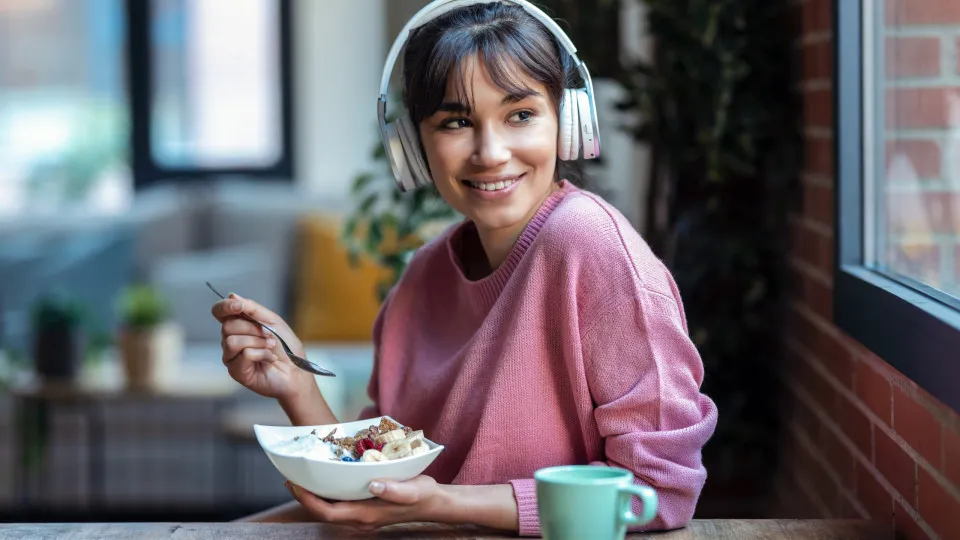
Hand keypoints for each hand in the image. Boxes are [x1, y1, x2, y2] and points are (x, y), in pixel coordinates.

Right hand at [210, 293, 313, 401]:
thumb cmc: (286, 347)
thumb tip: (231, 296)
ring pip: (231, 341)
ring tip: (270, 347)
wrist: (297, 370)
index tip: (239, 306)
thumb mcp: (272, 321)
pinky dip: (262, 354)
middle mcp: (231, 340)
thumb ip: (252, 309)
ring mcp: (232, 356)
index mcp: (239, 325)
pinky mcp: (236, 371)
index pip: (219, 312)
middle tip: (268, 335)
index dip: (225, 307)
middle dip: (252, 328)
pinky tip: (270, 359)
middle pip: (227, 326)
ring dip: (257, 342)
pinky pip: (243, 354)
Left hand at [285, 475, 444, 530]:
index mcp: (367, 515)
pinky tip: (326, 479)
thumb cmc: (423, 496)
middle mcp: (361, 519)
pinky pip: (340, 505)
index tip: (296, 485)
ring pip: (331, 509)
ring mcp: (362, 516)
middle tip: (292, 478)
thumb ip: (394, 489)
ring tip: (303, 477)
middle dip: (306, 497)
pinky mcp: (365, 509)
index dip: (309, 501)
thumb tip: (373, 485)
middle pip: (324, 513)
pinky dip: (329, 494)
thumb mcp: (413, 490)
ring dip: (315, 496)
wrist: (433, 503)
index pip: (329, 513)